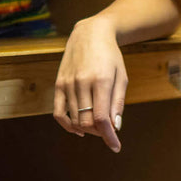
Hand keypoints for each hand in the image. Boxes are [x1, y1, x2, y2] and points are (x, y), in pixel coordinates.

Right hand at [53, 16, 127, 152]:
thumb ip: (118, 102)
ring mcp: (67, 83)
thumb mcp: (122, 76)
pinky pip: (58, 112)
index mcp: (101, 80)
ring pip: (74, 119)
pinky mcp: (58, 84)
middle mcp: (82, 82)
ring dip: (87, 129)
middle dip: (99, 132)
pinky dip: (67, 125)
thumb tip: (115, 127)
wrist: (90, 33)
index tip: (115, 147)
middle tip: (108, 129)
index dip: (108, 136)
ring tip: (97, 124)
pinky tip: (77, 129)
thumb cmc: (111, 56)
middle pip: (86, 122)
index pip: (102, 118)